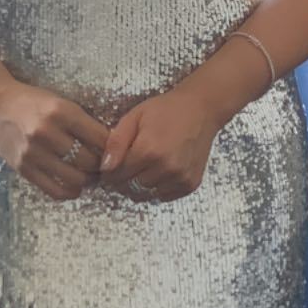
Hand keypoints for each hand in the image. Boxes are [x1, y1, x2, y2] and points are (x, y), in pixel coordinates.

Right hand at [0, 77, 110, 201]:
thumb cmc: (32, 102)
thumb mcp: (60, 103)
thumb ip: (82, 122)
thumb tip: (110, 147)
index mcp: (62, 112)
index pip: (100, 138)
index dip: (112, 148)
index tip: (114, 152)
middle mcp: (47, 132)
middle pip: (89, 161)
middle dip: (101, 166)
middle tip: (103, 166)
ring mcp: (33, 152)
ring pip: (75, 178)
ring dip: (88, 181)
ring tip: (89, 176)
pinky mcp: (23, 168)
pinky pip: (54, 190)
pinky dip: (70, 192)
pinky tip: (74, 187)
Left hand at [94, 84, 221, 200]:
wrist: (202, 110)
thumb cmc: (166, 110)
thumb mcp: (134, 117)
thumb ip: (116, 143)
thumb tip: (105, 168)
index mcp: (148, 150)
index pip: (117, 175)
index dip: (109, 173)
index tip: (110, 168)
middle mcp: (166, 167)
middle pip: (131, 187)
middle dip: (122, 181)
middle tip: (124, 168)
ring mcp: (180, 177)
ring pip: (147, 194)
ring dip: (140, 185)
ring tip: (143, 168)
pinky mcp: (191, 184)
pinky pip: (164, 197)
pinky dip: (157, 188)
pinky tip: (158, 172)